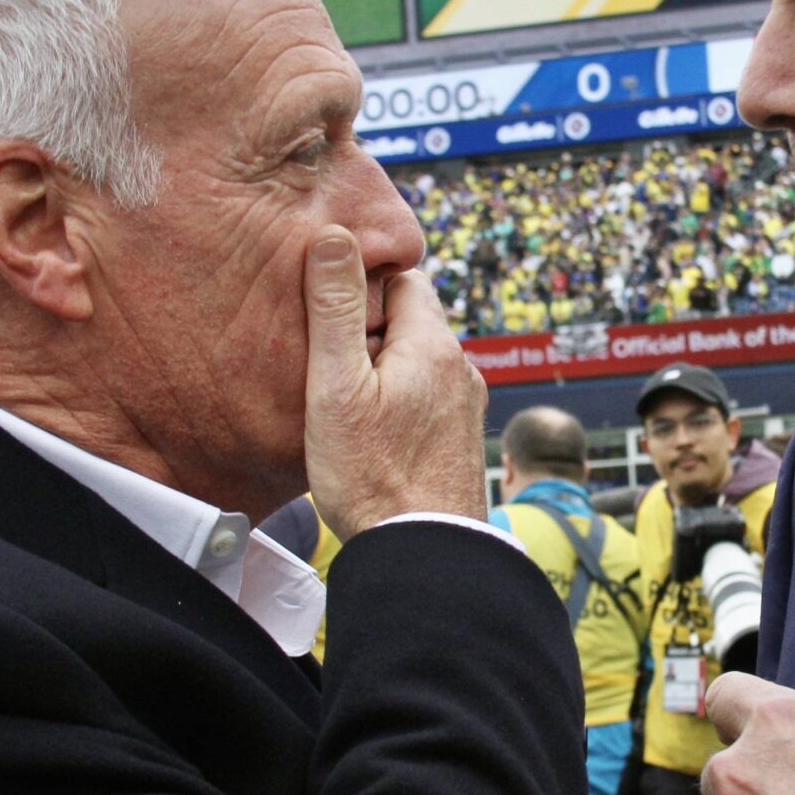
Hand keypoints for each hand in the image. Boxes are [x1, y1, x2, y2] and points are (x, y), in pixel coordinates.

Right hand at [303, 230, 488, 533]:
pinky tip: (373, 433)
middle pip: (414, 321)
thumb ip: (336, 310)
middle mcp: (460, 371)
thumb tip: (336, 237)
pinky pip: (429, 401)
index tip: (330, 311)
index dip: (365, 285)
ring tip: (345, 400)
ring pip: (421, 363)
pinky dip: (401, 402)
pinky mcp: (461, 444)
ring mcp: (466, 410)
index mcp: (432, 346)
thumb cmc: (373, 477)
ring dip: (386, 368)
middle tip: (328, 358)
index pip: (405, 278)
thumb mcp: (338, 386)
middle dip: (373, 327)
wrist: (425, 557)